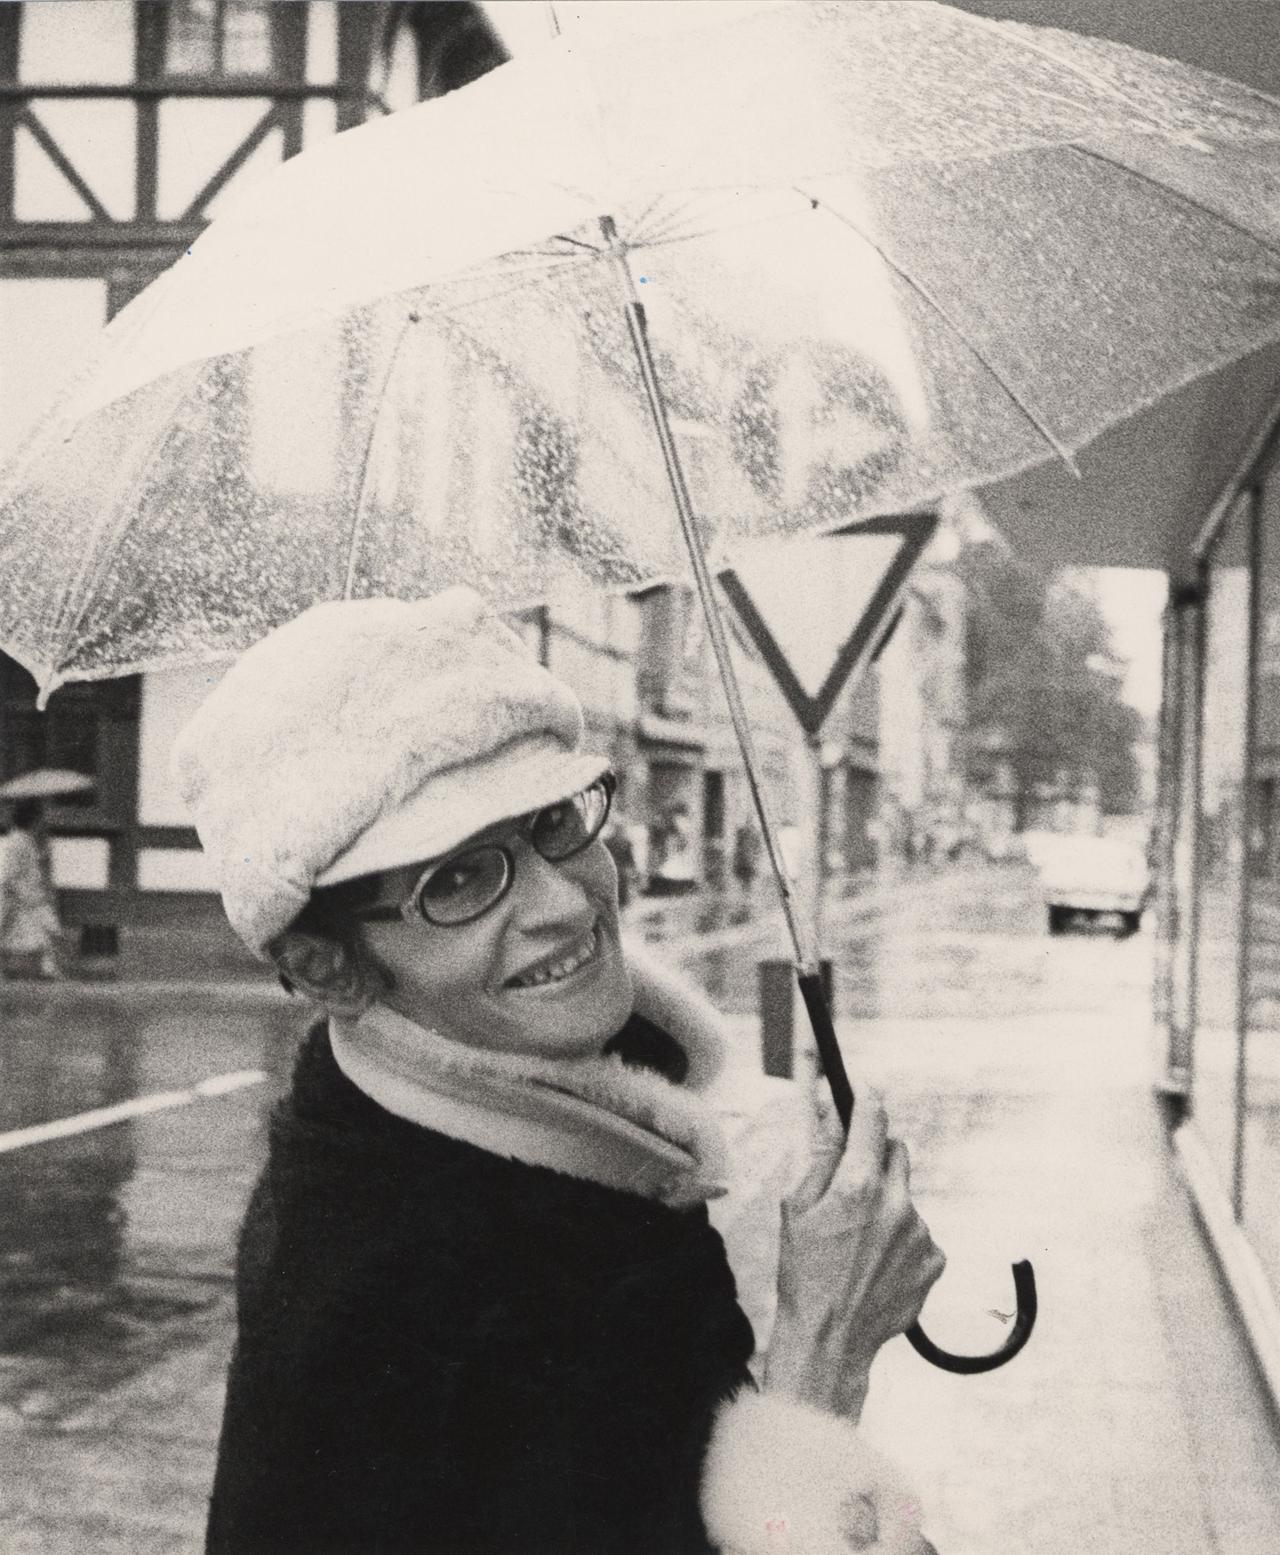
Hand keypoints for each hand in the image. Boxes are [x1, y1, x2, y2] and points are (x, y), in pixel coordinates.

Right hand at [763, 1086, 944, 1419]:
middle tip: (851, 1184)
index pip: (872, 1118)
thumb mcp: (796, 1206)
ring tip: (858, 1240)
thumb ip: (819, 1152)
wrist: (830, 1339)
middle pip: (897, 1152)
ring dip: (888, 1203)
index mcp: (858, 1185)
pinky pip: (920, 1232)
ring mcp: (920, 1233)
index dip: (865, 1101)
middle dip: (875, 1157)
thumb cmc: (803, 1271)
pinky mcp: (934, 1260)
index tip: (863, 1094)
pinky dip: (901, 1239)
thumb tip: (827, 1106)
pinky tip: (876, 1262)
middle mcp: (897, 1203)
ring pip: (906, 1195)